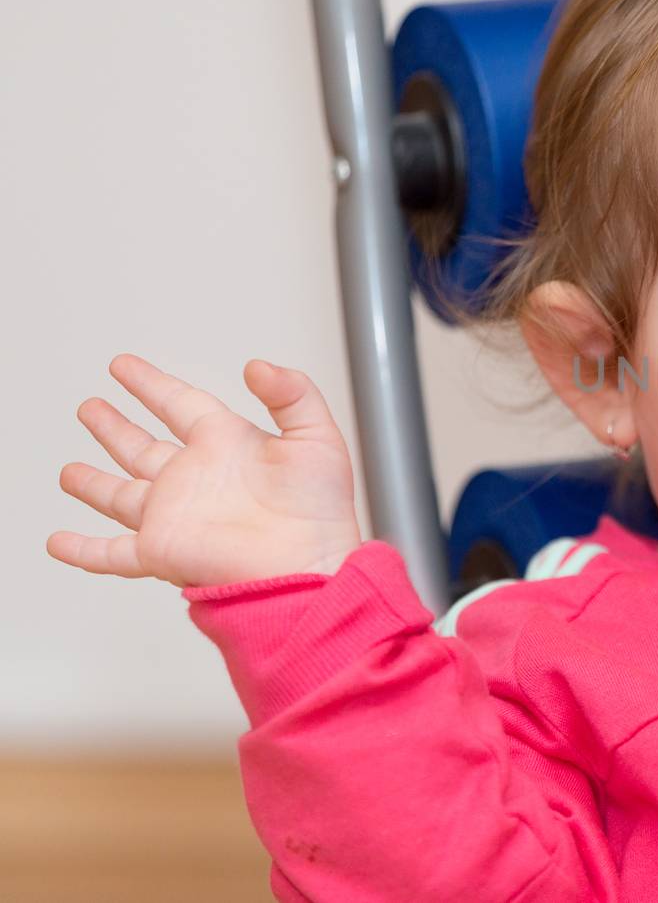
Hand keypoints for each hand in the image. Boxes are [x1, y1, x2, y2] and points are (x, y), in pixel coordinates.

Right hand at [49, 354, 362, 587]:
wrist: (311, 568)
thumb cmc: (322, 512)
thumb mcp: (317, 437)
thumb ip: (292, 393)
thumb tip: (257, 366)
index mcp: (227, 446)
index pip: (179, 405)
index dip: (150, 384)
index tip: (123, 366)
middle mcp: (196, 479)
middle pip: (143, 448)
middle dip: (115, 428)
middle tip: (90, 407)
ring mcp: (175, 515)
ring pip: (121, 495)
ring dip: (92, 483)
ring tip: (69, 471)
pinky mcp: (162, 551)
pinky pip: (110, 553)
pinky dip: (82, 549)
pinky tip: (58, 542)